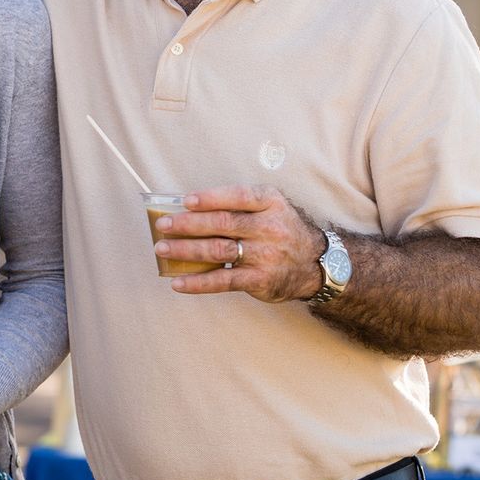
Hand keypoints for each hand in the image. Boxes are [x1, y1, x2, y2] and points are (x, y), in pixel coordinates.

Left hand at [154, 185, 324, 302]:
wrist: (316, 264)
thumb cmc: (281, 229)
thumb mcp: (271, 206)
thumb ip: (239, 204)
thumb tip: (189, 207)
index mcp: (270, 203)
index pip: (238, 196)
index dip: (210, 198)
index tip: (186, 201)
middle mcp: (269, 228)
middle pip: (222, 224)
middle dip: (188, 224)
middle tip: (163, 225)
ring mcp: (265, 255)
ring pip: (218, 250)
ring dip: (186, 250)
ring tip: (162, 249)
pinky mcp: (259, 280)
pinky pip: (223, 281)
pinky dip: (197, 282)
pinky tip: (178, 282)